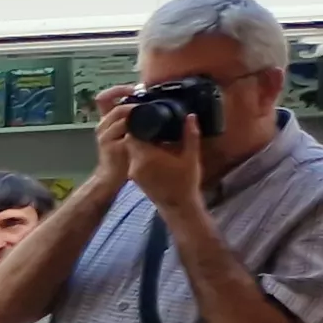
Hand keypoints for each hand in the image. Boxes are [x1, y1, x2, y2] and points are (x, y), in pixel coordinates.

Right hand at [87, 83, 141, 191]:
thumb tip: (148, 105)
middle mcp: (102, 125)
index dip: (117, 90)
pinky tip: (144, 129)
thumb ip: (131, 120)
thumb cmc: (121, 155)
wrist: (111, 176)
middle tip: (148, 104)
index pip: (103, 98)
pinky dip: (135, 126)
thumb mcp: (125, 134)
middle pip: (116, 105)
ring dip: (135, 112)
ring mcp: (104, 135)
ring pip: (120, 114)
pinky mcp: (109, 144)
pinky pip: (124, 129)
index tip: (133, 89)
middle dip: (134, 103)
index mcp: (106, 121)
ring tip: (148, 116)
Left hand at [129, 100, 209, 216]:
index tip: (148, 118)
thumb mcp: (191, 156)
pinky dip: (141, 153)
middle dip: (140, 132)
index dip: (137, 124)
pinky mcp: (134, 178)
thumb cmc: (186, 182)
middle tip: (153, 124)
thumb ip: (190, 135)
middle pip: (131, 141)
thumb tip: (191, 116)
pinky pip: (134, 159)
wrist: (178, 206)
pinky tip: (155, 150)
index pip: (132, 134)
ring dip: (141, 143)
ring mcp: (133, 172)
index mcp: (147, 156)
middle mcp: (135, 164)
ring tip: (155, 136)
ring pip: (132, 150)